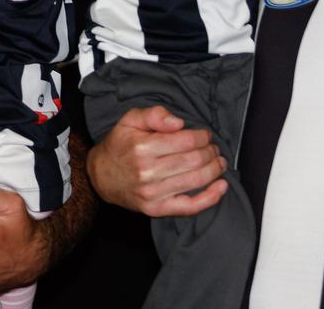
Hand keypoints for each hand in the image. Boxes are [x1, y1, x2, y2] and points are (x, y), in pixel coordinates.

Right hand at [87, 106, 225, 216]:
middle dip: (210, 151)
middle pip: (194, 160)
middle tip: (213, 147)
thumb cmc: (119, 146)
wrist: (100, 176)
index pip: (186, 141)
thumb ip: (154, 115)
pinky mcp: (157, 209)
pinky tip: (222, 186)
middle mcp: (147, 172)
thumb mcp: (130, 121)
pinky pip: (190, 206)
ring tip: (219, 161)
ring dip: (214, 169)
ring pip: (196, 180)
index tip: (204, 135)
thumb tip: (179, 123)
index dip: (202, 136)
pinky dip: (211, 197)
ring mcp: (152, 193)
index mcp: (142, 147)